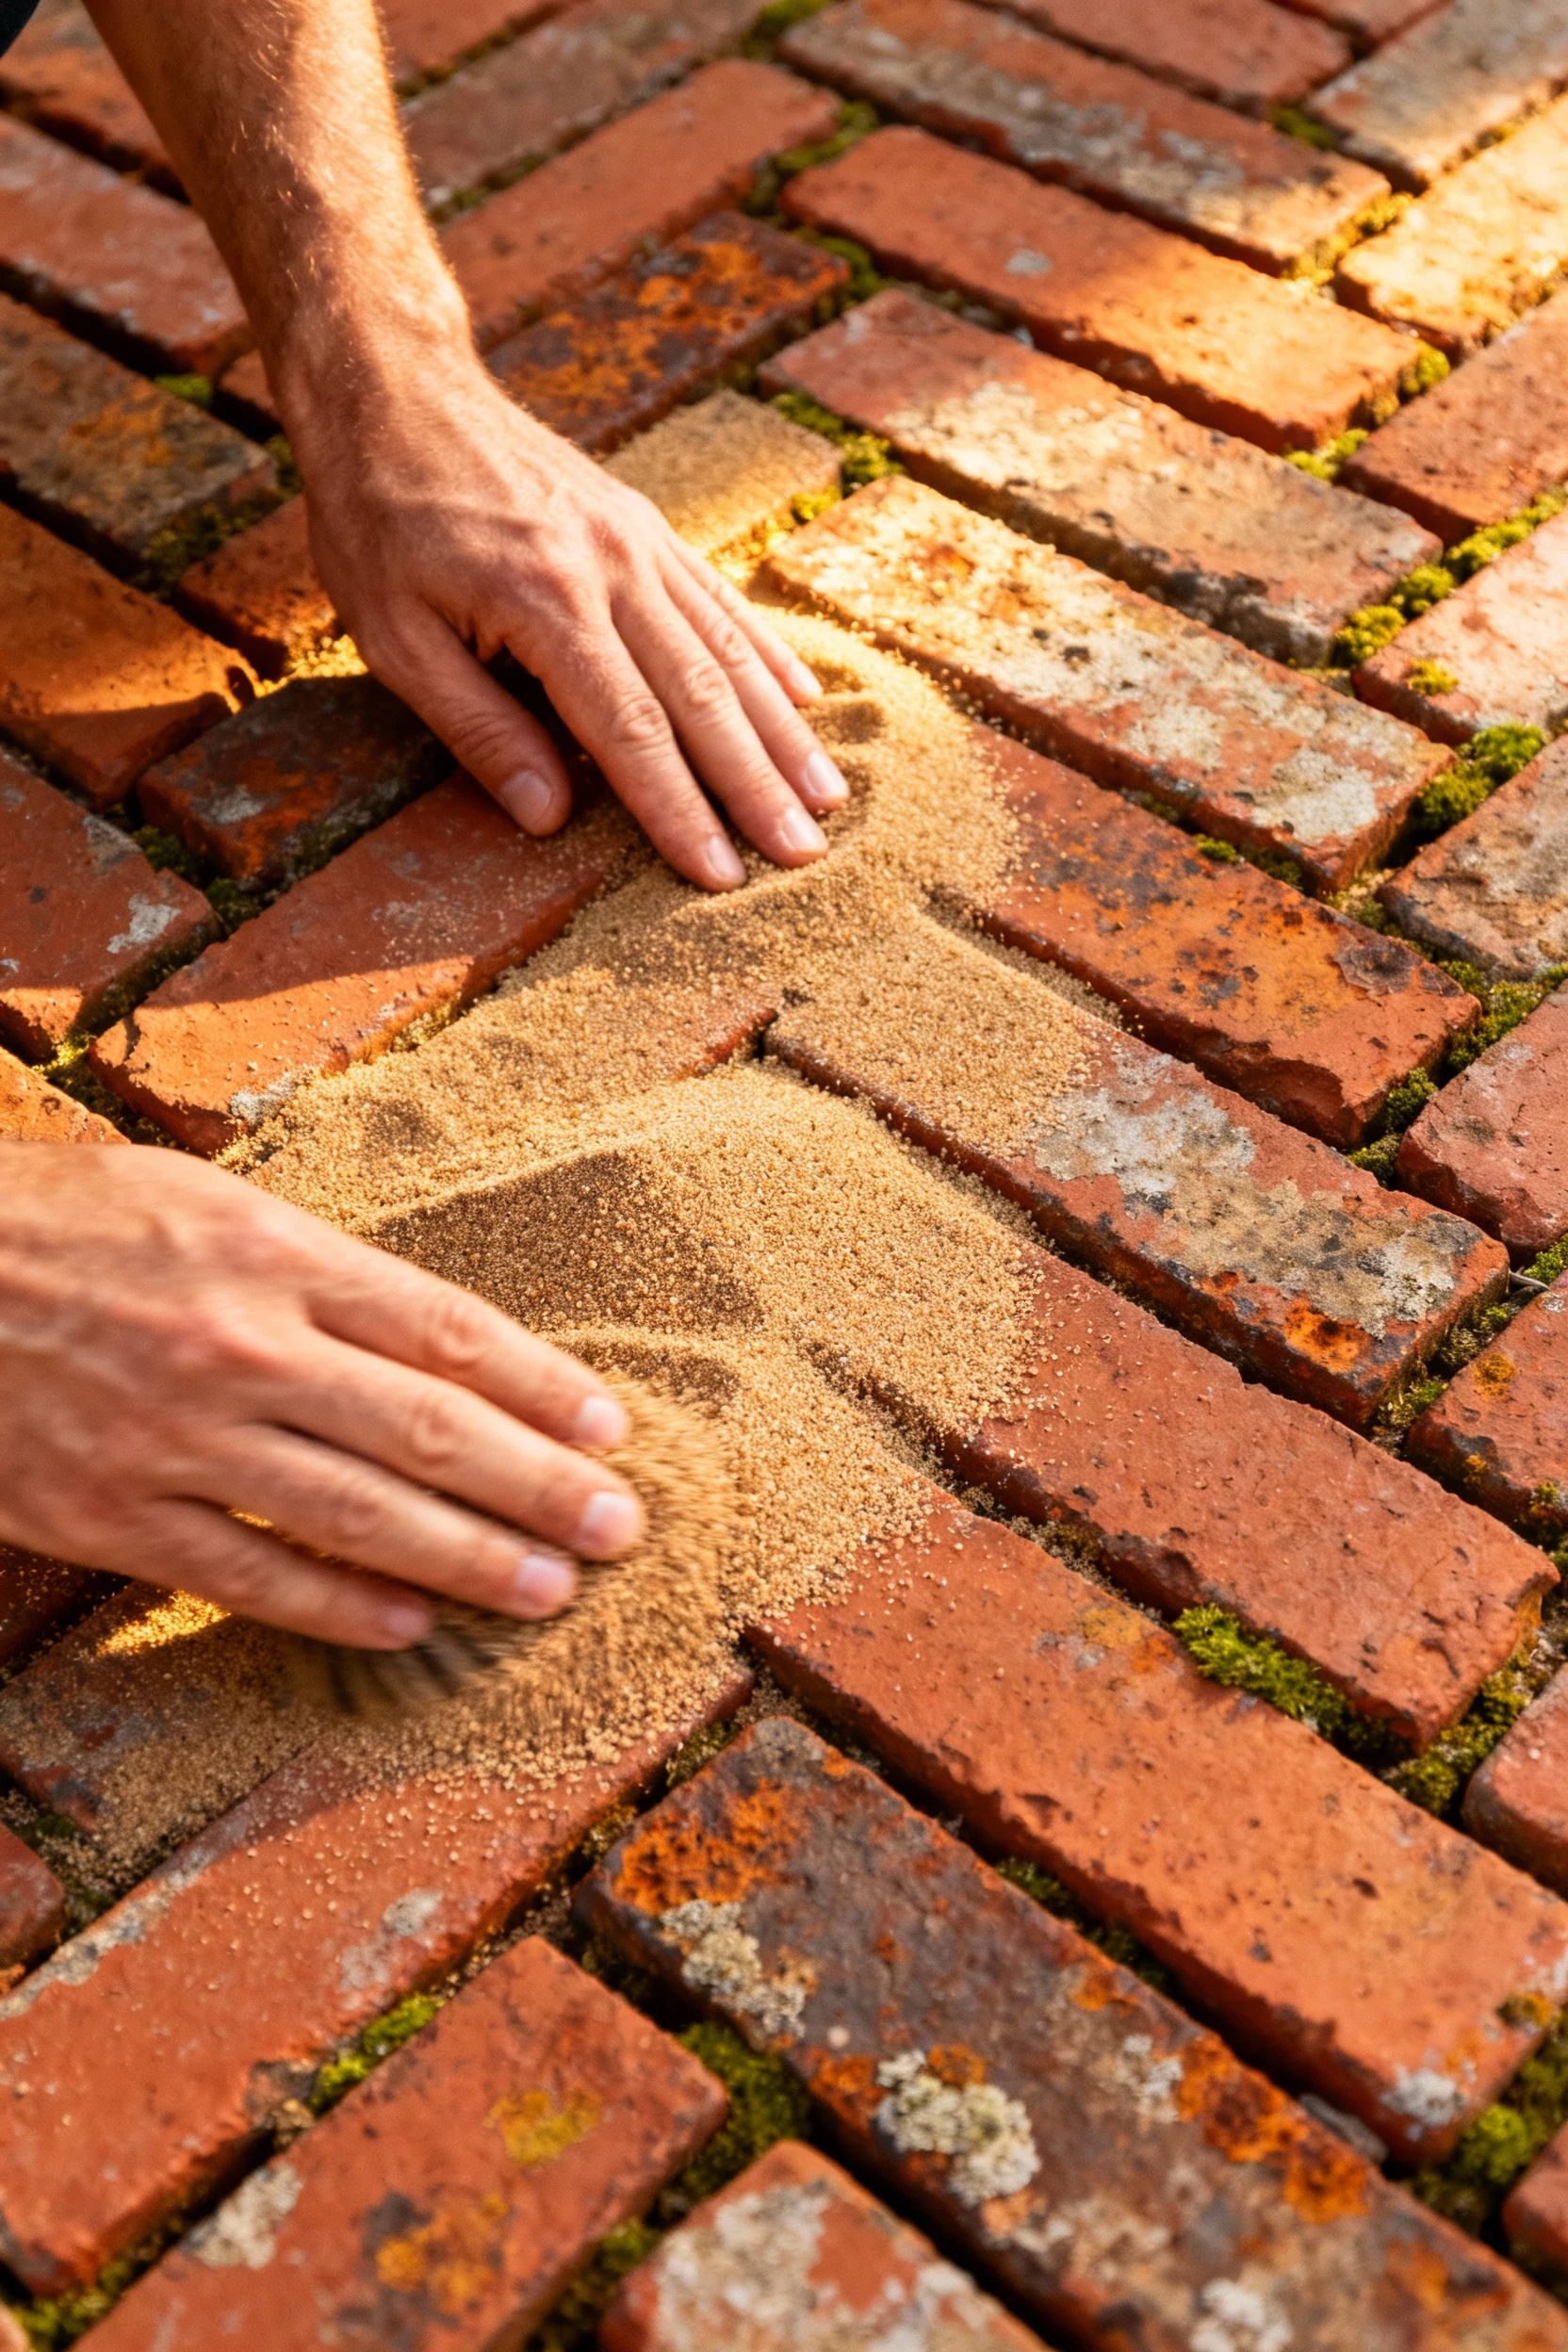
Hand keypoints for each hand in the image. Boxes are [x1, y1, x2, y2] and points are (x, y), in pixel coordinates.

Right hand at [0, 1143, 644, 1646]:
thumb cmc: (61, 1219)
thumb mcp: (195, 1197)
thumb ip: (309, 1265)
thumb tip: (427, 1335)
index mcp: (269, 1251)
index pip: (443, 1329)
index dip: (538, 1386)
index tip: (606, 1429)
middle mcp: (240, 1346)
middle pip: (426, 1431)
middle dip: (539, 1486)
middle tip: (620, 1528)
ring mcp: (176, 1438)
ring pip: (357, 1516)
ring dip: (469, 1560)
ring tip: (550, 1588)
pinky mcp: (110, 1515)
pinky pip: (248, 1575)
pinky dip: (339, 1606)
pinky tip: (411, 1625)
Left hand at [286, 349, 848, 892]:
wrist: (395, 390)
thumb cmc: (380, 522)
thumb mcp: (394, 638)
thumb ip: (478, 728)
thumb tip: (549, 818)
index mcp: (545, 602)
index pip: (630, 730)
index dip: (679, 809)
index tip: (720, 873)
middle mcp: (611, 567)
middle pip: (702, 696)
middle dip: (756, 785)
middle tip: (804, 854)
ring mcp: (638, 539)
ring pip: (728, 649)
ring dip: (781, 730)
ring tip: (825, 797)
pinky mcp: (646, 523)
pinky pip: (719, 598)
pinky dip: (767, 654)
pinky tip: (805, 702)